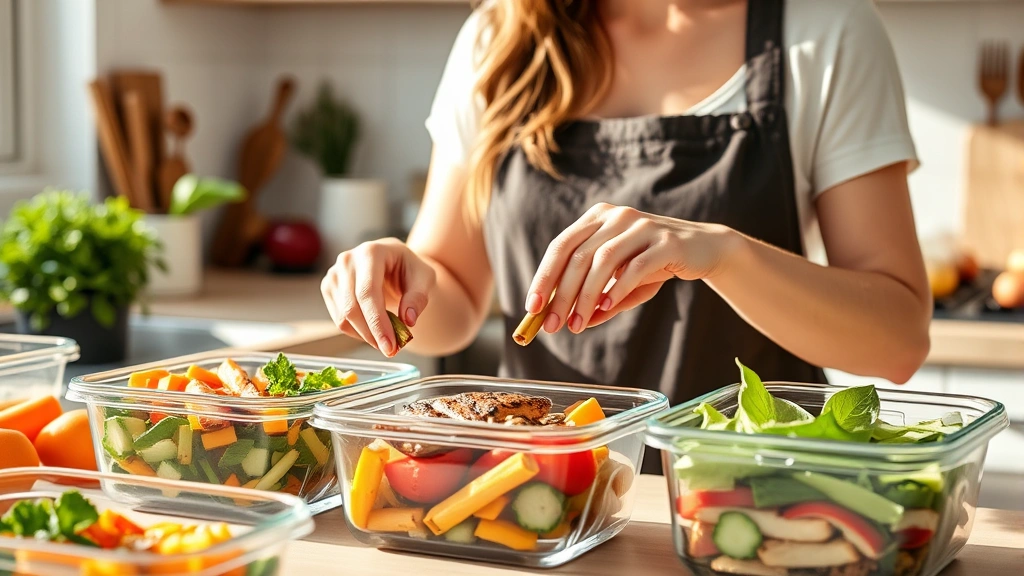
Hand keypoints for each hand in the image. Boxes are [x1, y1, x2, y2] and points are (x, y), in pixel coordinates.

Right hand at [321, 238, 436, 355]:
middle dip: (372, 334)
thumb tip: (408, 320)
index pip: (368, 293)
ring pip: (343, 317)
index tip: (390, 346)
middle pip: (352, 308)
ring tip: (387, 340)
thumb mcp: (425, 278)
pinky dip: (358, 332)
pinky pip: (339, 319)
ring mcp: (334, 274)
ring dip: (366, 336)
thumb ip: (418, 297)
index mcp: (371, 252)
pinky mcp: (329, 287)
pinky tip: (374, 330)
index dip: (377, 322)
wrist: (393, 262)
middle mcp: (347, 261)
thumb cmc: (409, 269)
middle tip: (391, 350)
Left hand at [526, 203, 736, 332]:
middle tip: (552, 325)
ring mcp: (642, 225)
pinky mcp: (666, 241)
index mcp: (598, 217)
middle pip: (578, 256)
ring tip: (577, 324)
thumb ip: (597, 299)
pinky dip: (617, 289)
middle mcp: (617, 216)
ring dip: (586, 297)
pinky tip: (607, 309)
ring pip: (603, 261)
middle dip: (561, 294)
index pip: (561, 246)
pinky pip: (635, 267)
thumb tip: (572, 323)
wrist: (704, 249)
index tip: (532, 307)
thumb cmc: (655, 264)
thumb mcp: (621, 282)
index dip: (544, 277)